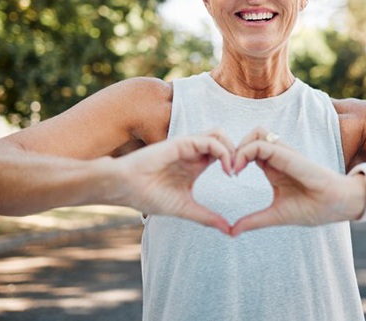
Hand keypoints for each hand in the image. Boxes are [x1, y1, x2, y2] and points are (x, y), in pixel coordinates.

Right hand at [116, 129, 234, 234]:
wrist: (125, 188)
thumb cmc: (149, 196)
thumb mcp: (185, 208)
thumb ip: (207, 217)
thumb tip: (229, 231)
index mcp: (196, 164)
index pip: (223, 154)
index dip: (236, 162)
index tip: (239, 181)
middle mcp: (194, 152)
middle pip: (225, 140)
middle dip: (238, 152)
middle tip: (240, 172)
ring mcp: (188, 145)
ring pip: (219, 135)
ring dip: (232, 149)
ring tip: (233, 170)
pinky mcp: (182, 142)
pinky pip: (210, 140)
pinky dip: (223, 151)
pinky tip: (225, 169)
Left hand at [230, 127, 365, 235]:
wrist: (338, 205)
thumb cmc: (313, 208)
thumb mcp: (275, 215)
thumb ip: (254, 221)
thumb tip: (232, 232)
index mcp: (273, 168)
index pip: (249, 150)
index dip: (235, 158)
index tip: (228, 175)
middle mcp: (277, 157)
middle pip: (251, 136)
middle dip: (234, 148)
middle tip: (227, 169)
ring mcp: (283, 153)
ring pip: (256, 132)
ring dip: (240, 145)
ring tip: (233, 168)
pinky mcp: (287, 155)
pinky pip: (262, 144)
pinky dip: (246, 152)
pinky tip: (239, 169)